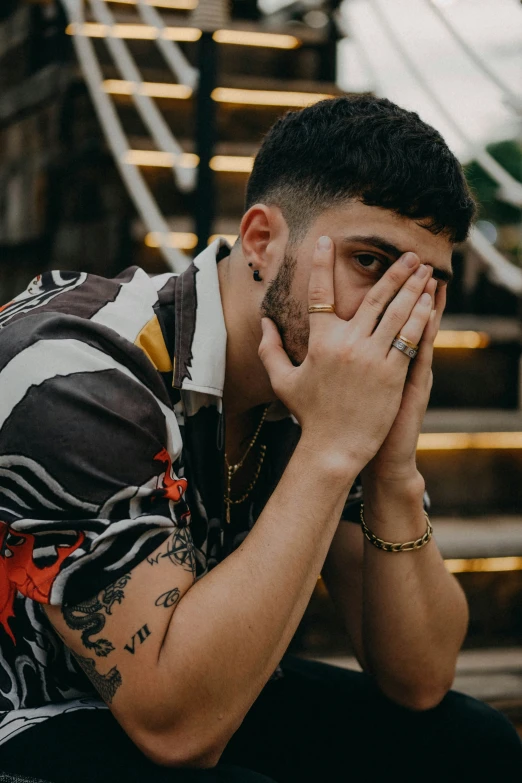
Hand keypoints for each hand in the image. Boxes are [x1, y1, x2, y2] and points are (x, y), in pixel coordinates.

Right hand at [258, 236, 434, 474]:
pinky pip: (409, 338)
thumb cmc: (309, 414)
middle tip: (409, 255)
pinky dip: (420, 318)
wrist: (334, 447)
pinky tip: (429, 303)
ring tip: (425, 272)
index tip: (327, 242)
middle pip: (373, 297)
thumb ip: (270, 349)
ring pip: (396, 313)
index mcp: (320, 342)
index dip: (321, 265)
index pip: (320, 294)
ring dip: (413, 289)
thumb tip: (264, 322)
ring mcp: (372, 358)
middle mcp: (347, 344)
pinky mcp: (392, 373)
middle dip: (394, 272)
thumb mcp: (283, 380)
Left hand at [362, 279, 445, 484]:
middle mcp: (394, 361)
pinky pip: (418, 355)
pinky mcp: (409, 387)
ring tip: (429, 276)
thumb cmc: (359, 421)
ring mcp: (403, 373)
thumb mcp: (357, 387)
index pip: (387, 320)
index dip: (391, 295)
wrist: (372, 455)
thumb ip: (346, 359)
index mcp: (379, 358)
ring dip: (422, 302)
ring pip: (415, 330)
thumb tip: (329, 335)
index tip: (389, 268)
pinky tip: (428, 313)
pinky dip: (424, 333)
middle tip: (414, 259)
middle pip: (402, 316)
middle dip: (408, 287)